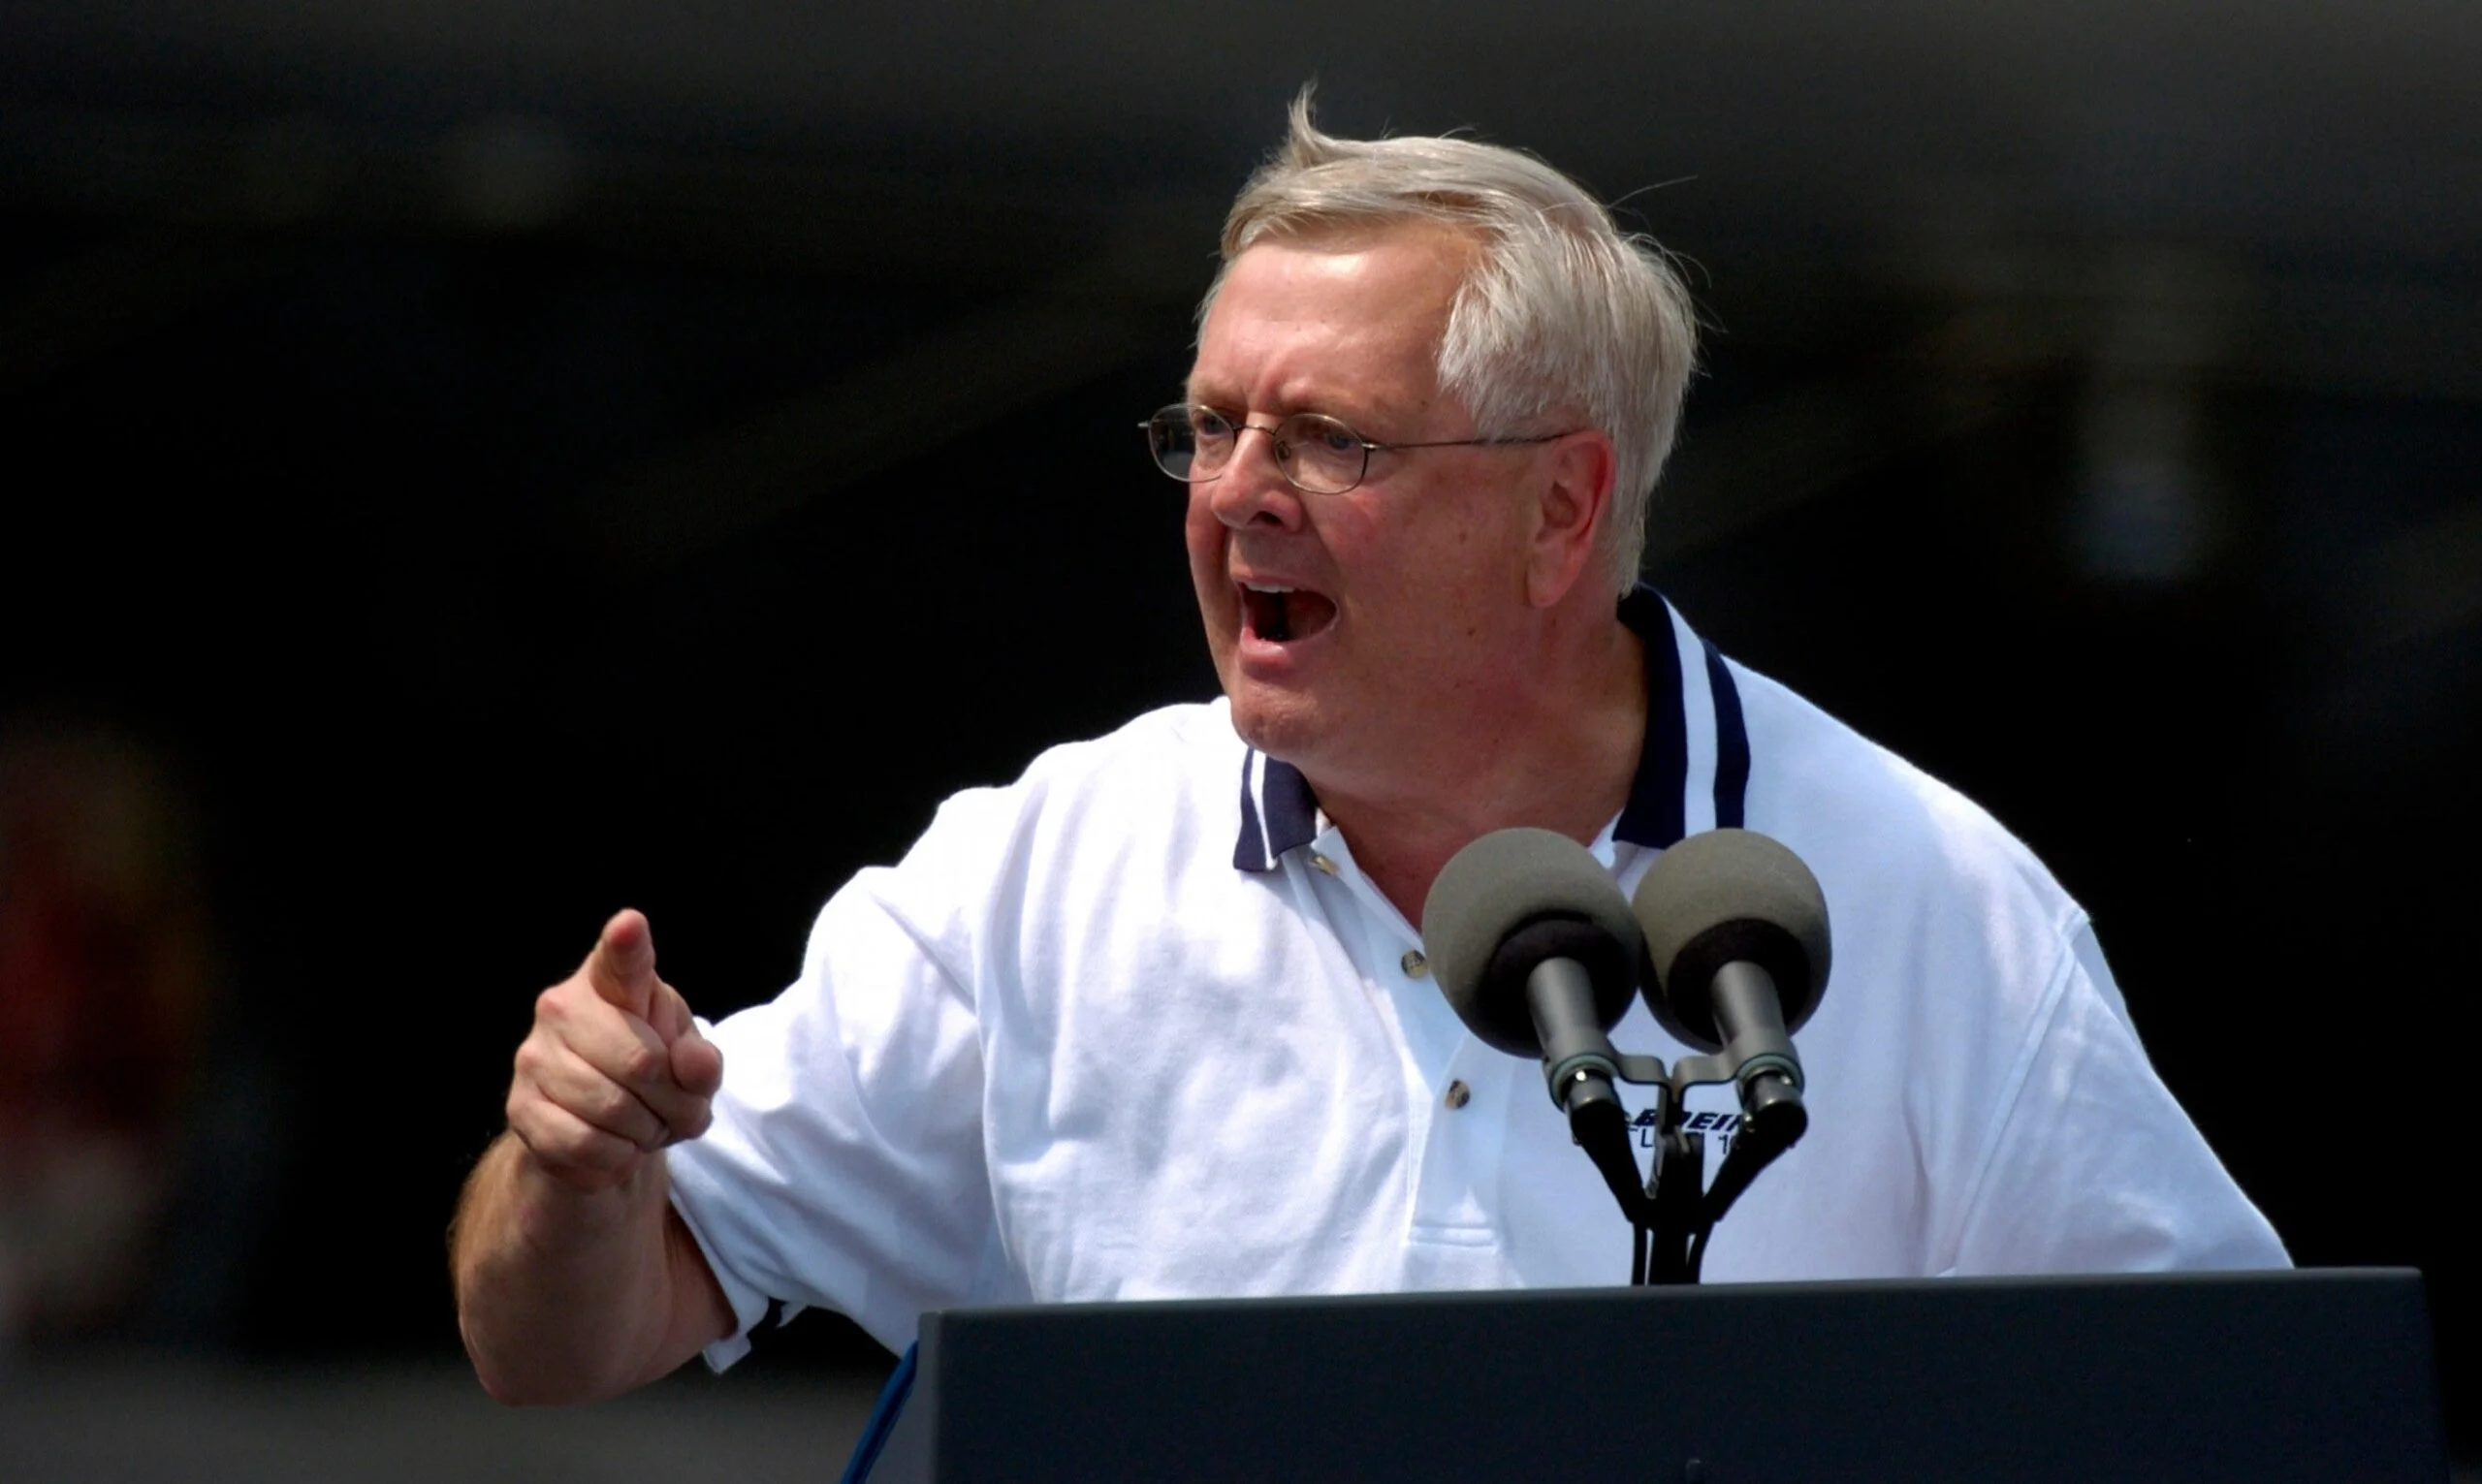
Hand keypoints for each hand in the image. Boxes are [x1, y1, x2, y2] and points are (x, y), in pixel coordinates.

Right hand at [506, 909, 724, 1192]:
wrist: (602, 1128)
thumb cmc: (652, 1075)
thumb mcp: (690, 1066)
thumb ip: (702, 1063)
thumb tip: (693, 1063)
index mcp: (612, 980)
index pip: (621, 959)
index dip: (627, 943)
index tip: (631, 925)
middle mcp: (561, 1006)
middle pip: (639, 1064)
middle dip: (674, 1102)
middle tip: (675, 1109)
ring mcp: (533, 1057)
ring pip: (612, 1110)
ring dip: (646, 1133)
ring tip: (645, 1126)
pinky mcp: (519, 1108)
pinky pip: (584, 1146)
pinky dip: (616, 1158)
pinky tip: (615, 1146)